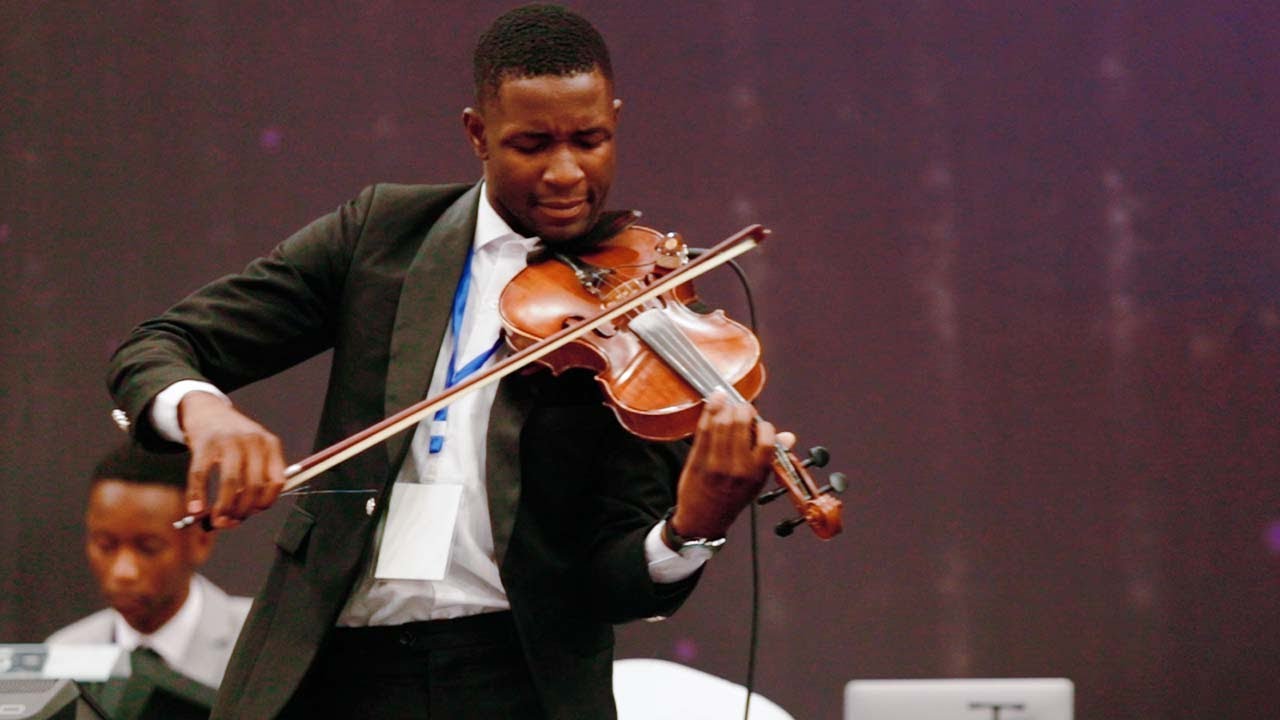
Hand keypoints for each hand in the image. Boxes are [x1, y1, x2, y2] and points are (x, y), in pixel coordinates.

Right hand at [179, 391, 285, 528]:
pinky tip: (195, 510)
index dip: (265, 503)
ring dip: (223, 508)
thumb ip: (255, 476)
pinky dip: (197, 495)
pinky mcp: (204, 442)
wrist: (207, 409)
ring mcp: (228, 440)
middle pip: (254, 486)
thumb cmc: (233, 439)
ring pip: (230, 483)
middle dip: (242, 511)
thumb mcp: (254, 449)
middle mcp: (253, 441)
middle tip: (229, 522)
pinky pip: (200, 475)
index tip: (251, 513)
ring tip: (216, 520)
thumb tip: (244, 515)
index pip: (277, 481)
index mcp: (270, 444)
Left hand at [670, 392, 794, 538]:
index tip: (758, 422)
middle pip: (741, 423)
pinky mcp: (698, 460)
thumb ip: (771, 456)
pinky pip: (704, 429)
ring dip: (725, 407)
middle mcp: (738, 468)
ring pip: (722, 423)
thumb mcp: (758, 482)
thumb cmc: (732, 499)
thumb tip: (789, 436)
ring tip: (727, 403)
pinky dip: (709, 411)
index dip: (762, 424)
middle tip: (741, 408)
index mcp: (757, 473)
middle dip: (743, 409)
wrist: (704, 521)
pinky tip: (714, 401)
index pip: (766, 437)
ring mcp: (716, 464)